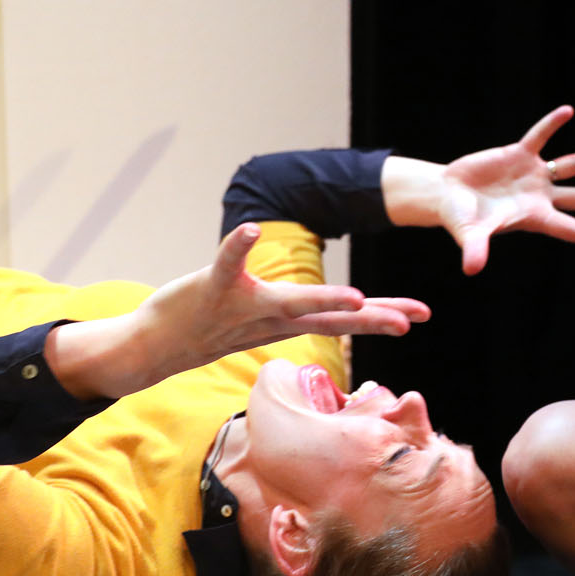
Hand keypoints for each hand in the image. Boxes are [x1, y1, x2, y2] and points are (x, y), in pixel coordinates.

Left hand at [50, 225, 430, 397]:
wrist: (154, 346)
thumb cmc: (210, 327)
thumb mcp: (263, 321)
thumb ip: (299, 312)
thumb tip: (328, 306)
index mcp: (286, 322)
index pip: (342, 321)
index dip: (383, 316)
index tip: (419, 317)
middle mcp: (272, 317)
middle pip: (329, 318)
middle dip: (372, 317)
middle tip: (408, 321)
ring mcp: (243, 304)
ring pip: (290, 300)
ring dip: (322, 299)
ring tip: (354, 297)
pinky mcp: (212, 287)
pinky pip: (228, 263)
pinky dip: (238, 246)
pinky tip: (251, 229)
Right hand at [430, 106, 574, 274]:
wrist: (446, 194)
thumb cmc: (459, 218)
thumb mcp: (469, 232)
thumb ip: (475, 248)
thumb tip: (472, 269)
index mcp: (532, 217)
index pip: (568, 227)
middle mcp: (539, 196)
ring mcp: (532, 174)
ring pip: (570, 166)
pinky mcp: (518, 154)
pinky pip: (539, 136)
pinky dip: (552, 124)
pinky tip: (568, 111)